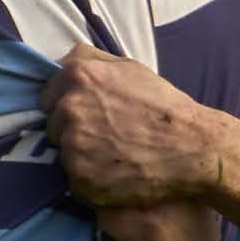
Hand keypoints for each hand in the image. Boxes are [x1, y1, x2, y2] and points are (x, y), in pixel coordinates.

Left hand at [44, 46, 238, 210]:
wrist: (192, 147)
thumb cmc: (163, 107)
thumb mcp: (129, 68)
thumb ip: (91, 59)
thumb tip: (62, 59)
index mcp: (78, 77)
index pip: (47, 98)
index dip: (67, 108)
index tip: (89, 117)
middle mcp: (69, 109)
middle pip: (53, 127)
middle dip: (73, 132)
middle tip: (106, 138)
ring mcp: (73, 146)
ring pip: (63, 155)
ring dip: (82, 158)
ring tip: (113, 157)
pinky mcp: (81, 178)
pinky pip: (75, 181)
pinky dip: (91, 181)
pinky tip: (115, 174)